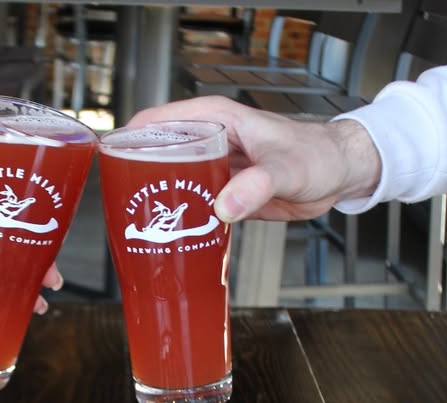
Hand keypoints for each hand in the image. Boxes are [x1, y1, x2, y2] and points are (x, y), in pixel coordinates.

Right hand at [128, 97, 382, 222]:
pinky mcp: (223, 193)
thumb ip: (255, 185)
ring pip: (172, 180)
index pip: (156, 122)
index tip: (110, 167)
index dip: (128, 141)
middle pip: (156, 154)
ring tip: (138, 227)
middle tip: (121, 209)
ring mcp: (214, 168)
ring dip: (156, 203)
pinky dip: (179, 219)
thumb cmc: (316, 155)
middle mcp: (209, 140)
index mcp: (215, 120)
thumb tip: (223, 207)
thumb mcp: (284, 168)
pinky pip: (191, 203)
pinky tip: (169, 237)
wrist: (337, 175)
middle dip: (135, 179)